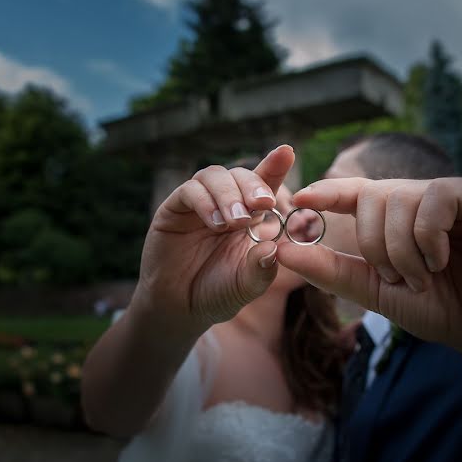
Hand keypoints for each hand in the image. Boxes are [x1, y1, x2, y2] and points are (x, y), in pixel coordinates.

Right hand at [136, 146, 294, 330]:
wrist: (181, 308)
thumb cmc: (218, 293)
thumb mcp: (247, 286)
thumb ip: (262, 270)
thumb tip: (273, 249)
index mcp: (249, 215)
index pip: (264, 183)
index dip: (275, 165)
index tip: (287, 152)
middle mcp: (225, 203)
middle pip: (240, 174)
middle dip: (254, 185)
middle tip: (264, 204)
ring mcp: (199, 204)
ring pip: (214, 176)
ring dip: (229, 194)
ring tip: (237, 222)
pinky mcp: (174, 209)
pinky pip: (190, 191)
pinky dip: (206, 202)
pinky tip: (216, 223)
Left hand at [276, 176, 461, 397]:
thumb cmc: (438, 309)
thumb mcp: (377, 293)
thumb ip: (333, 271)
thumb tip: (281, 250)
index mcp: (396, 217)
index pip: (355, 192)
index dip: (328, 191)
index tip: (300, 199)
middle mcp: (423, 199)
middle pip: (374, 195)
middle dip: (375, 244)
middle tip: (396, 280)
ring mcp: (455, 194)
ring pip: (402, 197)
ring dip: (403, 248)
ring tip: (423, 277)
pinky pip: (437, 197)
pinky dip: (428, 236)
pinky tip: (440, 261)